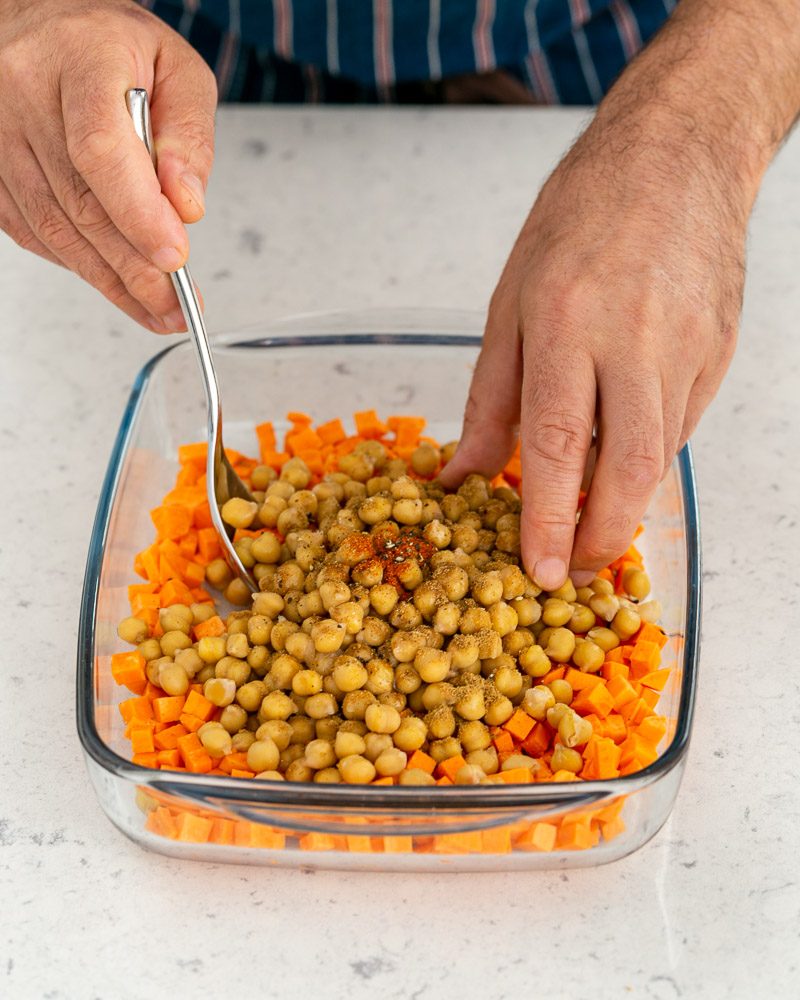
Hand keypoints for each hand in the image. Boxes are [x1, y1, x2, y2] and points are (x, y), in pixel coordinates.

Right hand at [0, 0, 216, 330]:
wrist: (43, 25)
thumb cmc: (111, 45)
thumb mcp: (177, 69)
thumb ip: (190, 136)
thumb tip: (187, 206)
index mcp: (78, 58)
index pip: (101, 150)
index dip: (139, 214)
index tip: (175, 258)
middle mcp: (25, 92)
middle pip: (81, 202)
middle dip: (137, 269)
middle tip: (178, 308)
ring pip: (55, 227)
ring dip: (110, 281)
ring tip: (156, 310)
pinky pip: (34, 231)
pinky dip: (79, 265)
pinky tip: (114, 282)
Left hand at [440, 106, 746, 588]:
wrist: (676, 155)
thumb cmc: (579, 221)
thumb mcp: (509, 302)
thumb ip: (489, 399)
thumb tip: (465, 476)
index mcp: (568, 321)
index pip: (559, 443)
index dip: (549, 519)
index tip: (540, 572)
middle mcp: (636, 338)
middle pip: (628, 469)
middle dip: (601, 537)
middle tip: (574, 571)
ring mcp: (689, 347)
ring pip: (658, 455)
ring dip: (623, 501)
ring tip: (588, 518)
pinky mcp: (719, 351)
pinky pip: (679, 425)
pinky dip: (645, 453)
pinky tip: (620, 448)